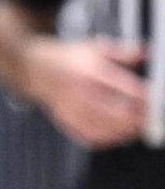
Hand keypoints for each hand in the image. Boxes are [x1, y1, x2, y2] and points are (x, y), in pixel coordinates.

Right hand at [25, 36, 150, 147]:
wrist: (35, 68)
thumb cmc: (69, 59)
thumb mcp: (95, 48)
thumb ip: (123, 53)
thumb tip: (145, 51)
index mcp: (92, 71)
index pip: (129, 90)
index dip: (148, 99)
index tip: (155, 101)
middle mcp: (82, 91)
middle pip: (121, 114)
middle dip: (140, 119)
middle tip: (150, 118)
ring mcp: (73, 109)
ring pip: (109, 129)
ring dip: (127, 131)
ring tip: (136, 126)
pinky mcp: (66, 122)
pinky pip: (92, 138)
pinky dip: (109, 139)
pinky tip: (116, 133)